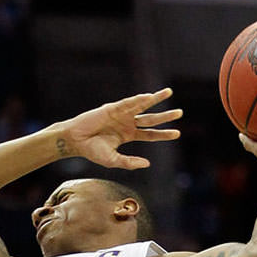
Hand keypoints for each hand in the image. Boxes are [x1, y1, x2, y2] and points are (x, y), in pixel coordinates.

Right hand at [59, 89, 181, 169]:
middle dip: (165, 116)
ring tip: (169, 93)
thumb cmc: (92, 151)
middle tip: (180, 112)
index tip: (177, 133)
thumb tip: (148, 164)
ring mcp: (121, 114)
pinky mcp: (112, 108)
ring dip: (156, 99)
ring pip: (142, 106)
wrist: (76, 142)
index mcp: (129, 135)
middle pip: (151, 119)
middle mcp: (127, 123)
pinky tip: (148, 97)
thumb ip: (130, 162)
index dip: (163, 134)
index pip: (150, 134)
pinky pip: (128, 103)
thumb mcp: (113, 160)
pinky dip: (138, 100)